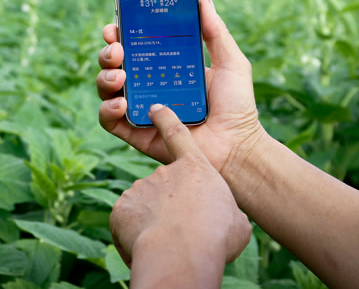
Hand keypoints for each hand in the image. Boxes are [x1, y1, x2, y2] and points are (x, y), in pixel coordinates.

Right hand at [97, 0, 263, 177]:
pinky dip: (107, 109)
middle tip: (118, 50)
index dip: (120, 34)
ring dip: (104, 77)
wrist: (237, 147)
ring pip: (106, 89)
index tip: (116, 26)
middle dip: (108, 53)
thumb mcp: (230, 62)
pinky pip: (108, 120)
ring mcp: (140, 109)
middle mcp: (148, 85)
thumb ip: (215, 32)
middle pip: (114, 64)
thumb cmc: (238, 106)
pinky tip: (121, 102)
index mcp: (164, 66)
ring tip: (119, 76)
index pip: (134, 45)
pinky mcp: (136, 133)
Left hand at [110, 104, 251, 284]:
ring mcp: (140, 188)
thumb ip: (227, 211)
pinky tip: (150, 247)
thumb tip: (228, 216)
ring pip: (144, 205)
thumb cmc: (215, 236)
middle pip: (163, 185)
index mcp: (194, 169)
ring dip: (153, 221)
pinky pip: (128, 221)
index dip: (166, 120)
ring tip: (168, 243)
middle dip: (169, 205)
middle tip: (183, 229)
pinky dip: (136, 234)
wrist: (181, 251)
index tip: (155, 108)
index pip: (178, 136)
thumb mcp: (236, 221)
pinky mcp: (122, 208)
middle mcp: (163, 172)